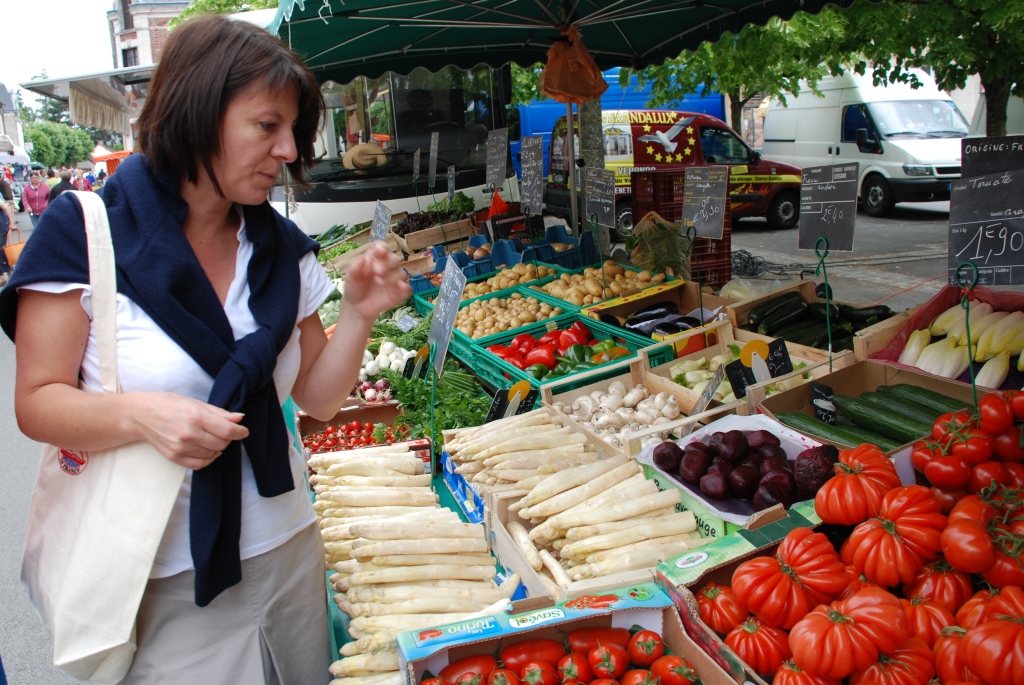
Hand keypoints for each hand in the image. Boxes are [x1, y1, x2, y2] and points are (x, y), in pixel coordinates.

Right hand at [133, 393, 249, 470]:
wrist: (141, 415)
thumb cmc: (169, 405)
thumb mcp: (195, 403)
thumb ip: (219, 413)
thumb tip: (239, 418)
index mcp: (195, 416)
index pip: (227, 430)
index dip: (240, 432)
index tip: (243, 431)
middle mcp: (188, 433)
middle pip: (222, 443)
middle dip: (228, 438)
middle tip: (224, 431)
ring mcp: (180, 447)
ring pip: (213, 454)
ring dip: (218, 447)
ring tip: (212, 437)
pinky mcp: (174, 457)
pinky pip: (200, 464)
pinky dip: (208, 458)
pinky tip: (207, 450)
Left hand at [342, 242, 412, 322]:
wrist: (356, 307)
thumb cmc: (354, 287)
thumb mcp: (350, 277)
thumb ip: (355, 267)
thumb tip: (363, 258)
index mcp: (375, 259)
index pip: (383, 248)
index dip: (383, 248)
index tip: (379, 252)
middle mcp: (387, 267)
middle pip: (395, 259)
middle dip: (387, 263)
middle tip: (377, 272)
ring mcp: (394, 280)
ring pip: (402, 273)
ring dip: (393, 276)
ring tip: (380, 282)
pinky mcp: (398, 293)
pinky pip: (407, 288)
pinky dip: (405, 287)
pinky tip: (399, 287)